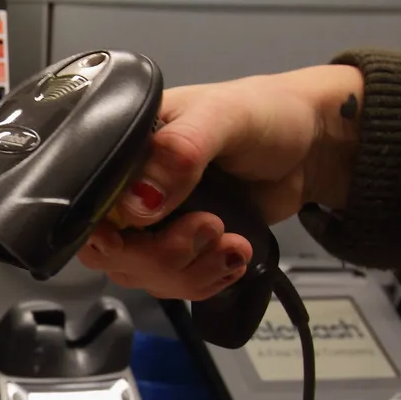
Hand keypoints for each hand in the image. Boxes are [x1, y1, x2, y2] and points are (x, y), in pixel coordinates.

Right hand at [78, 64, 362, 299]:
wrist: (315, 145)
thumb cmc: (265, 113)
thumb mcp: (223, 117)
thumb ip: (181, 151)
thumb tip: (140, 202)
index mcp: (123, 150)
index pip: (86, 204)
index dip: (100, 231)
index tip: (124, 243)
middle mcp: (130, 190)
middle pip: (110, 252)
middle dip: (161, 255)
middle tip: (209, 227)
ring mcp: (157, 225)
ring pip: (143, 276)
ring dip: (191, 271)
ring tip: (231, 242)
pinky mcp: (187, 250)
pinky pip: (176, 286)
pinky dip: (205, 281)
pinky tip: (232, 256)